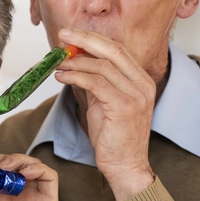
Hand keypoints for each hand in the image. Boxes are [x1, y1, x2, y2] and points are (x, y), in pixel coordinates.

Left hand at [56, 28, 156, 200]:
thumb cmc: (113, 137)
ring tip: (56, 64)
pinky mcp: (124, 107)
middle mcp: (143, 84)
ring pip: (102, 66)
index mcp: (141, 80)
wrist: (125, 165)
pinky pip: (96, 83)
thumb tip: (75, 64)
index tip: (71, 34)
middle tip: (63, 35)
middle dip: (85, 40)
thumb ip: (96, 83)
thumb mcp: (104, 103)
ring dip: (75, 62)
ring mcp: (136, 95)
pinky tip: (61, 77)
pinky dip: (76, 77)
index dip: (94, 39)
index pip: (118, 50)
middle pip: (113, 50)